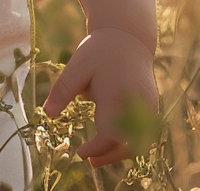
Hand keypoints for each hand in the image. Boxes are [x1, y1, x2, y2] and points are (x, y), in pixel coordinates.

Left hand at [42, 27, 158, 166]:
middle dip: (110, 156)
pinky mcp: (151, 105)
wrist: (128, 37)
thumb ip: (63, 90)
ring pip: (140, 140)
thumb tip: (48, 114)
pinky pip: (143, 131)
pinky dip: (129, 140)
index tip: (80, 153)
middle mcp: (138, 106)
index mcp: (118, 97)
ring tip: (99, 156)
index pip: (110, 135)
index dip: (96, 149)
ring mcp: (148, 106)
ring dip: (121, 150)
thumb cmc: (100, 51)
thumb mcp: (77, 66)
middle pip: (128, 144)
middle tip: (90, 162)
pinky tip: (113, 141)